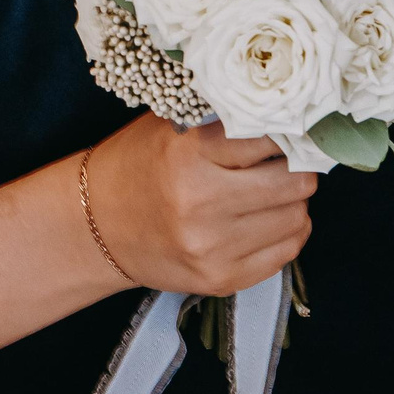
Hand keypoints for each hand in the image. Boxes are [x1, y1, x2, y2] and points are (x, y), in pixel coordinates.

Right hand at [85, 117, 314, 295]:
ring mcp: (212, 247)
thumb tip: (284, 114)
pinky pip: (286, 252)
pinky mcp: (221, 279)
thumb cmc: (136, 166)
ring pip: (297, 218)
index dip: (284, 130)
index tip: (286, 127)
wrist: (96, 226)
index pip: (269, 137)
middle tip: (288, 160)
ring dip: (292, 202)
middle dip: (298, 167)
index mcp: (187, 156)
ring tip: (270, 191)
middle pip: (295, 182)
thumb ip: (222, 120)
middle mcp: (201, 203)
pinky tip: (265, 220)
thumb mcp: (170, 128)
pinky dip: (285, 232)